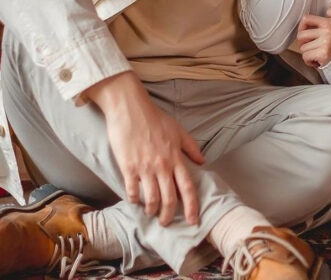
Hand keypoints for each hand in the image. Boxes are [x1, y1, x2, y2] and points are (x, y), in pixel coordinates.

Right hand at [85, 72, 204, 225]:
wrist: (130, 108)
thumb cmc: (154, 117)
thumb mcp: (177, 129)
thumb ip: (190, 147)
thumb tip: (202, 161)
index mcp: (176, 157)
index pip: (188, 188)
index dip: (192, 207)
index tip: (194, 220)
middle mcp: (162, 166)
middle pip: (169, 200)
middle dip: (169, 216)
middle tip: (166, 222)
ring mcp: (145, 168)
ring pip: (151, 200)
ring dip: (152, 210)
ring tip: (150, 212)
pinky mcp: (128, 167)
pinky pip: (132, 192)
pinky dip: (134, 200)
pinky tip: (135, 199)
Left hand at [297, 14, 330, 66]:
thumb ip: (319, 27)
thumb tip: (302, 25)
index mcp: (328, 23)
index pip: (306, 19)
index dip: (301, 27)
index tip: (303, 33)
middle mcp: (328, 31)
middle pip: (301, 35)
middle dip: (303, 43)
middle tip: (310, 47)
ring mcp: (326, 42)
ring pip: (302, 48)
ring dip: (307, 53)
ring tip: (316, 54)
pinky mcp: (323, 53)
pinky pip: (305, 56)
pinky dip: (308, 61)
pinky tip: (316, 60)